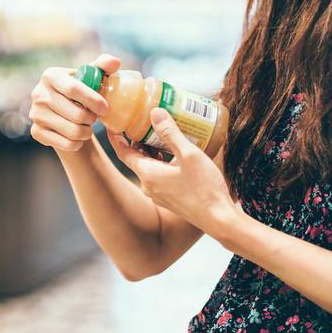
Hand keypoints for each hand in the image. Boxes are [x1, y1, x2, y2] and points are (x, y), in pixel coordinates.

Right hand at [29, 54, 119, 152]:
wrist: (64, 114)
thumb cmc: (81, 93)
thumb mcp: (91, 77)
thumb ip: (103, 67)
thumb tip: (115, 61)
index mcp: (51, 75)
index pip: (74, 89)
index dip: (93, 100)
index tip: (106, 109)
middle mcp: (38, 94)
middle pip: (75, 113)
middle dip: (91, 119)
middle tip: (94, 117)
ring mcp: (35, 114)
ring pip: (72, 131)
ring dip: (86, 131)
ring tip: (87, 126)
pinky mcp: (36, 132)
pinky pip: (66, 143)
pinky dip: (77, 143)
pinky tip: (78, 137)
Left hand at [107, 107, 244, 241]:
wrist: (219, 219)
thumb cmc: (204, 188)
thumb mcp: (189, 155)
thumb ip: (171, 133)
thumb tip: (154, 113)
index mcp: (148, 175)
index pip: (122, 153)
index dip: (115, 137)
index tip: (113, 124)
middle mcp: (149, 186)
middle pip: (136, 158)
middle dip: (137, 140)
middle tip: (142, 121)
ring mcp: (159, 195)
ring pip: (149, 167)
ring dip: (151, 151)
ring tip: (160, 132)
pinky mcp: (170, 199)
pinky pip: (159, 176)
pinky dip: (161, 162)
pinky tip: (175, 153)